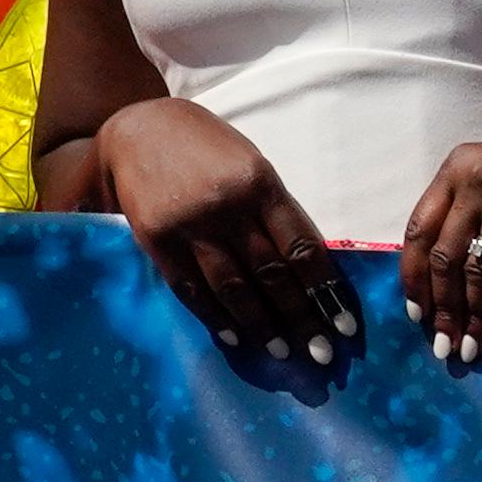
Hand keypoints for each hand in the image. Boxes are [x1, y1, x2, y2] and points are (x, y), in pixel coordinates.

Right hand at [92, 98, 360, 364]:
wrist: (138, 127)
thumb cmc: (208, 148)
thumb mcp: (252, 166)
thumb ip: (276, 212)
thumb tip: (308, 269)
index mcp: (261, 185)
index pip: (302, 248)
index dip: (325, 291)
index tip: (343, 324)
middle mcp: (227, 207)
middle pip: (271, 274)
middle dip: (300, 318)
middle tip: (322, 354)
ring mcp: (189, 225)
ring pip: (232, 287)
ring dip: (260, 326)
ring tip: (283, 353)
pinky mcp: (155, 239)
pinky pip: (189, 287)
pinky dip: (213, 316)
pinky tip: (233, 338)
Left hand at [399, 138, 481, 365]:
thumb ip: (465, 211)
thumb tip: (436, 277)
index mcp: (459, 166)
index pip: (419, 229)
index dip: (413, 277)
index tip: (416, 313)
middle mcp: (477, 180)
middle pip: (445, 256)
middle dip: (443, 307)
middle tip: (443, 343)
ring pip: (477, 271)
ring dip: (473, 316)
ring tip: (472, 346)